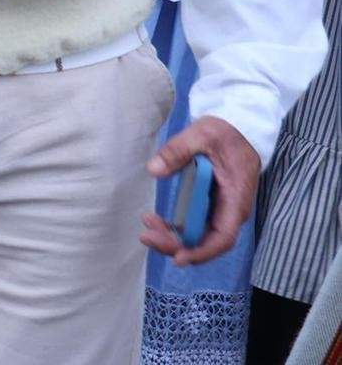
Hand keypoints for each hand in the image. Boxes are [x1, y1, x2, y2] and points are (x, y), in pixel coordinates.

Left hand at [141, 115, 260, 265]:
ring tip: (147, 225)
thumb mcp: (202, 134)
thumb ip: (178, 151)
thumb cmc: (225, 133)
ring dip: (172, 237)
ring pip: (198, 236)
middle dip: (176, 245)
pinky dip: (175, 228)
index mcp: (235, 199)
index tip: (178, 258)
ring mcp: (221, 210)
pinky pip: (194, 225)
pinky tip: (155, 221)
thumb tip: (154, 170)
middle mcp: (230, 211)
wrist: (239, 129)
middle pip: (206, 242)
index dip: (202, 251)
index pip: (223, 237)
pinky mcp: (211, 206)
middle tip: (146, 235)